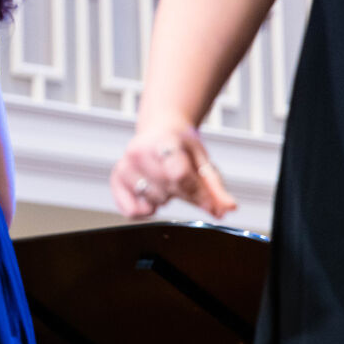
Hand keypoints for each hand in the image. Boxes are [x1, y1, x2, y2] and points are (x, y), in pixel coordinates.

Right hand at [111, 119, 236, 219]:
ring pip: (152, 201)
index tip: (208, 200)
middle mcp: (139, 152)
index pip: (179, 174)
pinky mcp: (116, 181)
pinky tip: (153, 199)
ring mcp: (125, 166)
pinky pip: (131, 210)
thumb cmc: (181, 146)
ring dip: (166, 199)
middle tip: (189, 186)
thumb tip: (227, 209)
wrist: (159, 132)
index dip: (197, 192)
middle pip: (168, 189)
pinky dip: (145, 211)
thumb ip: (214, 187)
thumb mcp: (202, 161)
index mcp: (163, 141)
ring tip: (168, 185)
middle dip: (185, 194)